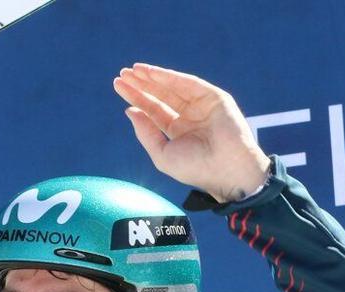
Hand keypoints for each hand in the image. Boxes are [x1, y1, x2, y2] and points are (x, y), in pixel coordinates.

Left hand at [113, 63, 269, 202]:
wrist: (225, 169)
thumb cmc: (195, 168)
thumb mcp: (162, 154)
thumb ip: (145, 133)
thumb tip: (130, 111)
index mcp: (178, 132)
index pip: (153, 111)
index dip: (136, 98)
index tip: (119, 86)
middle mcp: (190, 117)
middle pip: (160, 96)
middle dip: (141, 85)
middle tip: (122, 75)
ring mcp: (202, 106)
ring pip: (172, 87)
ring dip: (152, 77)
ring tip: (131, 71)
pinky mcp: (214, 97)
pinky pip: (187, 83)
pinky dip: (168, 76)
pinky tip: (150, 73)